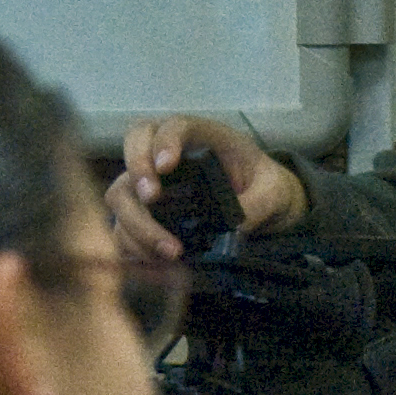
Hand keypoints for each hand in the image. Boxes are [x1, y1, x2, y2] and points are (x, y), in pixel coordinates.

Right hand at [107, 116, 304, 259]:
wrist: (263, 208)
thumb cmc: (265, 187)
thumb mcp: (274, 191)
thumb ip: (258, 203)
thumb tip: (233, 227)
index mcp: (201, 137)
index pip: (172, 126)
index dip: (163, 141)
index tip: (166, 166)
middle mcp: (168, 154)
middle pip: (133, 146)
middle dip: (137, 173)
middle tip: (153, 201)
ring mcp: (152, 184)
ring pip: (121, 193)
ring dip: (135, 222)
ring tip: (170, 253)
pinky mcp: (145, 215)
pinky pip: (122, 229)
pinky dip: (133, 248)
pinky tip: (160, 268)